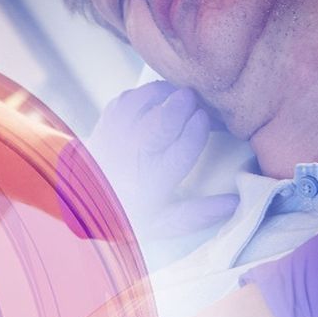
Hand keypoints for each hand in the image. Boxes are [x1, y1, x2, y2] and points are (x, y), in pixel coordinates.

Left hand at [85, 81, 237, 240]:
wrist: (81, 201)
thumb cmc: (128, 213)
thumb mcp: (164, 223)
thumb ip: (198, 214)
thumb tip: (236, 204)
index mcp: (153, 183)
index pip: (182, 151)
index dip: (199, 130)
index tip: (207, 121)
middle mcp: (133, 157)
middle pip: (162, 123)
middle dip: (183, 105)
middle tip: (196, 99)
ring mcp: (116, 136)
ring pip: (143, 103)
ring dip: (165, 93)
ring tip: (180, 95)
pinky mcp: (106, 122)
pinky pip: (126, 98)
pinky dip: (144, 93)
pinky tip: (158, 98)